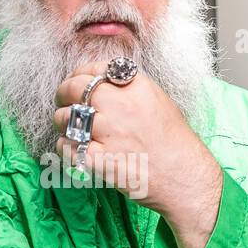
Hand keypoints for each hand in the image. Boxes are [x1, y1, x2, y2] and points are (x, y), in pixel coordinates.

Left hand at [52, 60, 220, 247]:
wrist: (185, 178)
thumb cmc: (175, 143)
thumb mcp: (158, 102)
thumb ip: (129, 89)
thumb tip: (101, 83)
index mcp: (137, 88)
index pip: (96, 69)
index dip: (79, 74)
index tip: (75, 81)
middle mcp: (122, 106)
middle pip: (76, 88)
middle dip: (63, 92)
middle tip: (62, 100)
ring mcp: (110, 133)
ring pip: (67, 117)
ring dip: (62, 121)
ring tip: (68, 127)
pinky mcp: (101, 160)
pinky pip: (68, 146)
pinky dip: (65, 146)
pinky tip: (74, 148)